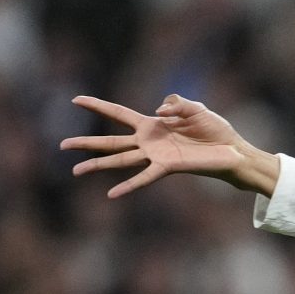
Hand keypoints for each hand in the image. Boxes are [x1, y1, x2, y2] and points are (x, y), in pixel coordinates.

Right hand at [62, 94, 278, 199]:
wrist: (232, 150)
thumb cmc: (214, 130)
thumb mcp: (195, 108)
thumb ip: (175, 103)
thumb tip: (157, 112)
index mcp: (152, 124)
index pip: (118, 113)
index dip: (97, 105)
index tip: (75, 99)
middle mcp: (149, 141)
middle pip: (111, 141)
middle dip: (86, 142)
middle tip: (62, 144)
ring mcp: (156, 156)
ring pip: (120, 160)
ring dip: (97, 165)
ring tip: (75, 170)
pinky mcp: (168, 167)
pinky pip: (144, 177)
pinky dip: (128, 185)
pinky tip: (111, 194)